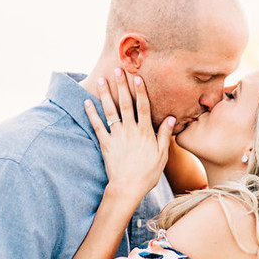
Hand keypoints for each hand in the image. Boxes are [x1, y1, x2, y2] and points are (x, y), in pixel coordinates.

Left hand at [84, 69, 174, 200]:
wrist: (127, 188)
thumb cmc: (147, 174)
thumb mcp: (162, 155)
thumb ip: (165, 135)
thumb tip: (171, 118)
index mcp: (145, 132)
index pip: (143, 107)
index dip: (140, 91)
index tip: (137, 76)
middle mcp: (130, 131)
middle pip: (125, 104)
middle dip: (121, 85)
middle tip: (117, 70)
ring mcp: (116, 136)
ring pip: (110, 111)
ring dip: (105, 94)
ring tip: (101, 80)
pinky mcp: (105, 144)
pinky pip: (97, 126)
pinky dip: (91, 114)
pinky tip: (86, 102)